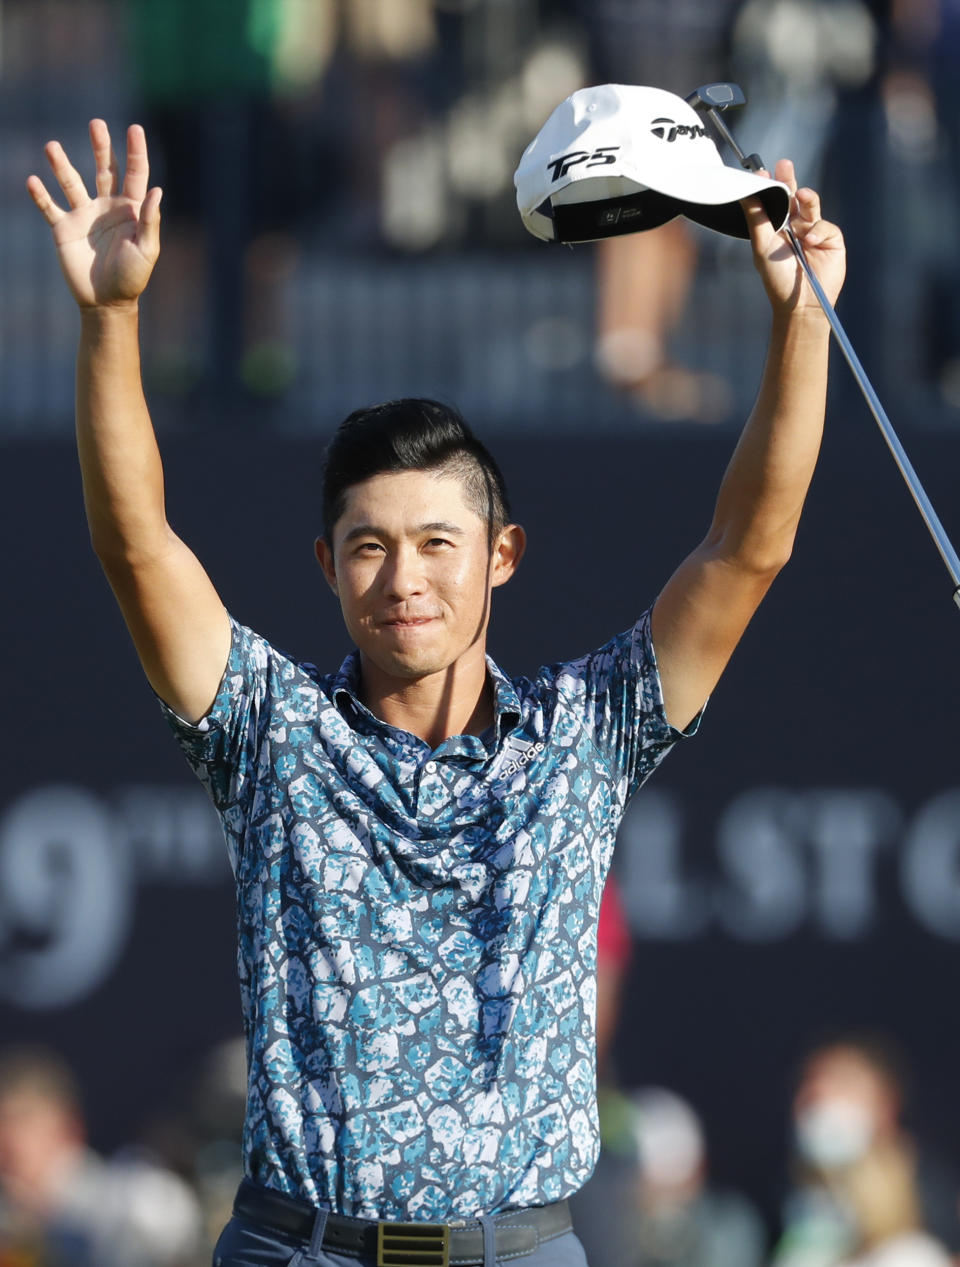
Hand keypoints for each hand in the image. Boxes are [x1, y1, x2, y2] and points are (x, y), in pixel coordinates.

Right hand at [27, 120, 161, 309]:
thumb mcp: (146, 250)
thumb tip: (157, 191)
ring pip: (71, 182)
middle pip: (104, 169)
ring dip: (61, 165)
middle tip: (96, 124)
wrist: (106, 302)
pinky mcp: (63, 229)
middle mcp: (106, 206)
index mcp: (130, 209)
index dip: (135, 151)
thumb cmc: (132, 278)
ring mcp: (83, 215)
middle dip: (101, 146)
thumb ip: (150, 221)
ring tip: (51, 146)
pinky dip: (40, 196)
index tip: (134, 128)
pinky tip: (32, 181)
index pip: (135, 174)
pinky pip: (49, 208)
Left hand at [743, 158, 845, 314]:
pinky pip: (824, 226)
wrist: (800, 303)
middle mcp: (795, 226)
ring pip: (811, 206)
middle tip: (784, 164)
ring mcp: (814, 231)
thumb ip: (756, 219)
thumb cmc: (777, 278)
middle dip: (789, 180)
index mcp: (776, 227)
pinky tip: (809, 242)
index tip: (761, 172)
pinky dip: (816, 231)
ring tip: (802, 195)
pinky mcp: (831, 239)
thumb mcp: (762, 247)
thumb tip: (746, 193)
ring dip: (807, 199)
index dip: (770, 186)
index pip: (773, 201)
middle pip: (793, 196)